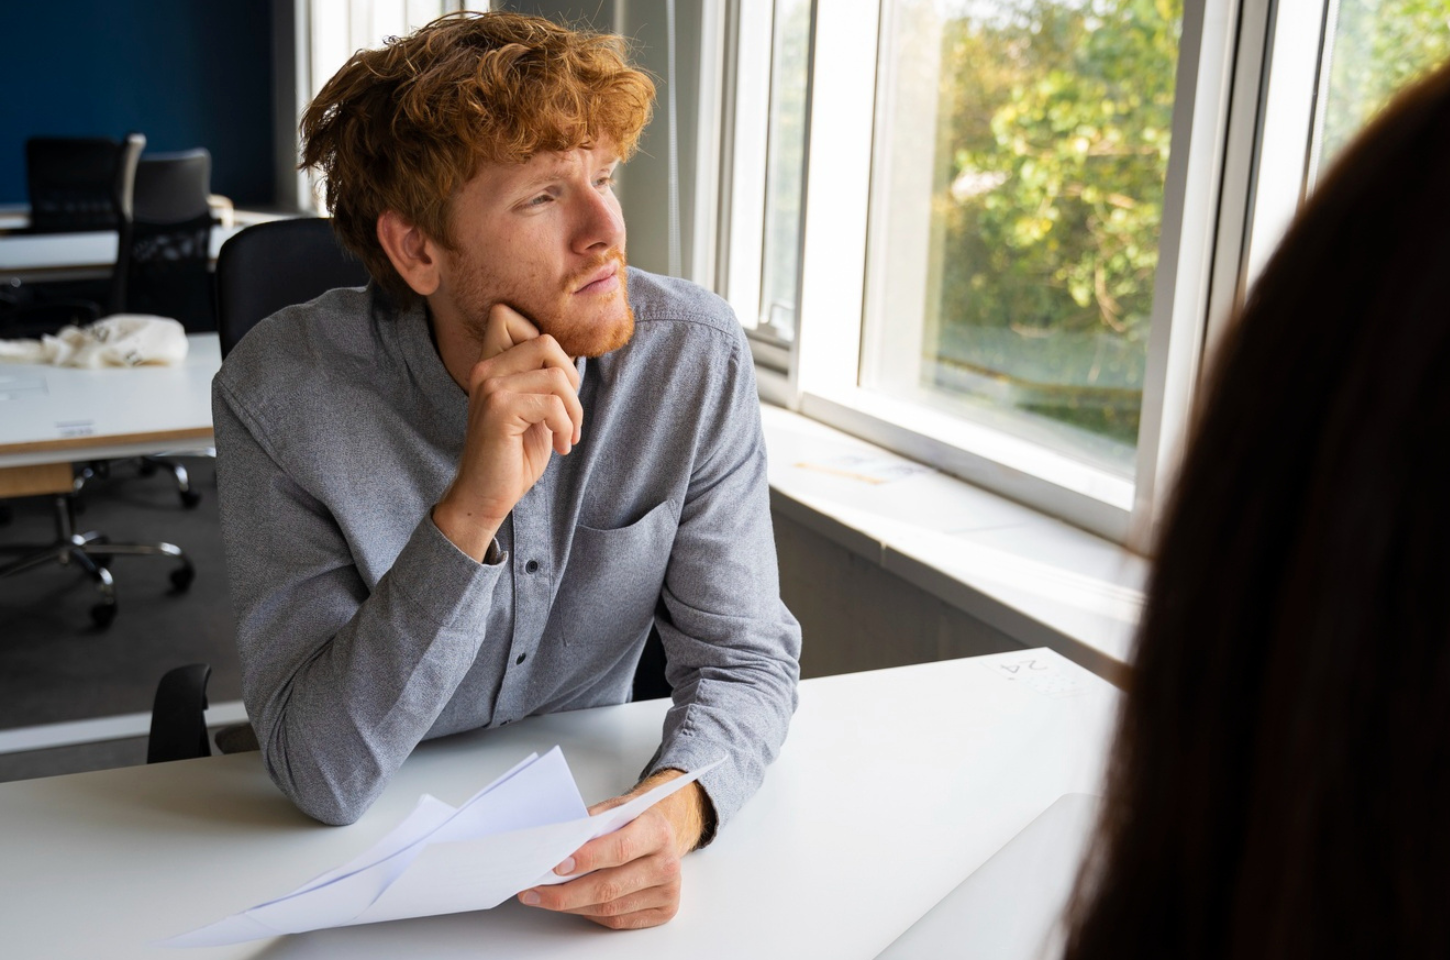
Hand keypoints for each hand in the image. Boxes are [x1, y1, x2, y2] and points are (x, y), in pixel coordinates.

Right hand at [432, 304, 582, 559]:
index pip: (508, 314)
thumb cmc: (513, 454)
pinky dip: (566, 426)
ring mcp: (490, 387)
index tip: (555, 384)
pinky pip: (552, 403)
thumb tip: (572, 357)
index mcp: (490, 364)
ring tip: (568, 434)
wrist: (486, 496)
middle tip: (570, 413)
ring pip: (556, 376)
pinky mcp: (500, 410)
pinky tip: (561, 446)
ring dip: (574, 410)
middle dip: (571, 378)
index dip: (545, 343)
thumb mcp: (533, 408)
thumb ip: (542, 378)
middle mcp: (485, 369)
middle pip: (546, 340)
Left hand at [517, 771, 707, 929]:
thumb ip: (591, 823)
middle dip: (567, 892)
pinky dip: (588, 913)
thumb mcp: (615, 808)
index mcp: (657, 831)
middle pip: (610, 886)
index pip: (620, 849)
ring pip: (609, 908)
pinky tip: (570, 904)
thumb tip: (556, 844)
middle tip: (536, 890)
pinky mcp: (663, 911)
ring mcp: (667, 891)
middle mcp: (667, 863)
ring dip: (571, 905)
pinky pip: (616, 920)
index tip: (557, 866)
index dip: (588, 859)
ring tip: (543, 898)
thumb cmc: (633, 822)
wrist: (661, 835)